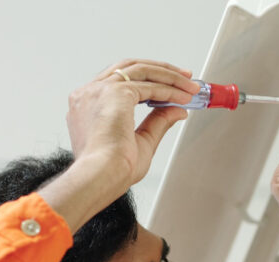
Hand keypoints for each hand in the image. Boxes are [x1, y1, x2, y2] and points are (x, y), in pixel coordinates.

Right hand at [66, 59, 200, 189]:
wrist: (102, 176)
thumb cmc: (112, 169)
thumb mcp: (142, 141)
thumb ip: (157, 122)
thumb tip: (177, 110)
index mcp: (88, 106)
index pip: (118, 81)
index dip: (146, 80)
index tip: (166, 85)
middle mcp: (90, 94)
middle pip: (129, 68)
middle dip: (160, 70)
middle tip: (184, 77)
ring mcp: (100, 90)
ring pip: (141, 70)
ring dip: (169, 76)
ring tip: (190, 87)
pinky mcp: (115, 93)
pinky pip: (149, 85)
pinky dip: (169, 89)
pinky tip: (183, 97)